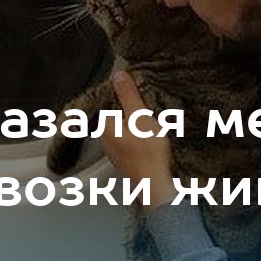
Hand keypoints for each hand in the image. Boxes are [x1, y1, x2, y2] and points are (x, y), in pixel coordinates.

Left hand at [100, 71, 175, 207]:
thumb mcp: (141, 117)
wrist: (155, 185)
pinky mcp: (124, 161)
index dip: (128, 99)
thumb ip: (129, 95)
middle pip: (118, 116)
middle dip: (132, 114)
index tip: (142, 101)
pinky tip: (151, 145)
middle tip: (149, 117)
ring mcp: (114, 152)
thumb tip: (119, 76)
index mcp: (105, 126)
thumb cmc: (148, 154)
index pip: (112, 102)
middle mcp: (105, 140)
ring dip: (137, 128)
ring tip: (152, 132)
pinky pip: (130, 144)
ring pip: (124, 131)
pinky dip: (140, 141)